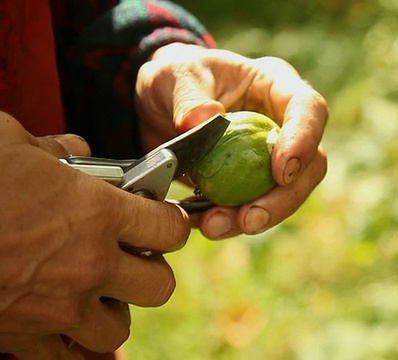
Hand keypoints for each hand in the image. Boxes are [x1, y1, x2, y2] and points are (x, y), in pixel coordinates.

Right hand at [0, 112, 190, 355]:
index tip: (162, 219)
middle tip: (132, 256)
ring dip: (114, 310)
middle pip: (159, 287)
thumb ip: (56, 149)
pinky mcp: (23, 335)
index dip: (171, 222)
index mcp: (97, 213)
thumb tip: (75, 151)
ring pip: (117, 330)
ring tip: (96, 290)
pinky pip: (64, 358)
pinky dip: (69, 345)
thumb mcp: (10, 141)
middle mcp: (89, 265)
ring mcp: (58, 307)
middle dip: (152, 271)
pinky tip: (59, 322)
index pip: (170, 228)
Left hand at [134, 43, 327, 238]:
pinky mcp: (253, 184)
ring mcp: (271, 158)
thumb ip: (187, 97)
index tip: (281, 172)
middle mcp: (284, 124)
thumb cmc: (174, 78)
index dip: (304, 141)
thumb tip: (205, 120)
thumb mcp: (170, 77)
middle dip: (284, 198)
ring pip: (286, 195)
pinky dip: (230, 221)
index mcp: (277, 86)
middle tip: (250, 220)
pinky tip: (203, 224)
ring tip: (215, 226)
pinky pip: (252, 207)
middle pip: (309, 165)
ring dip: (257, 217)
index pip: (309, 110)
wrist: (158, 106)